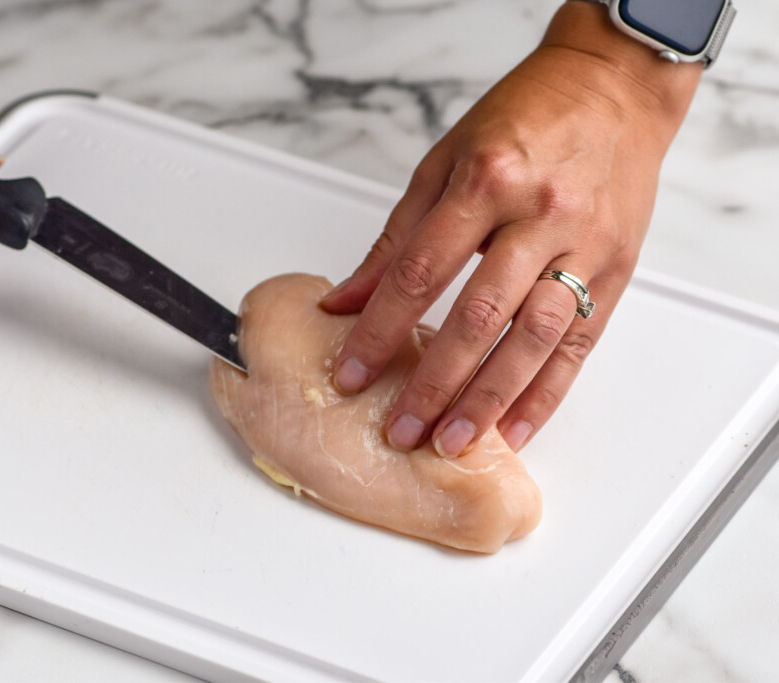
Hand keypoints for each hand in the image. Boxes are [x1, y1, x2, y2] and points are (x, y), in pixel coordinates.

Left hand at [320, 2, 700, 454]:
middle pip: (479, 316)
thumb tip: (346, 302)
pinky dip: (546, 394)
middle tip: (401, 429)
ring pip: (534, 339)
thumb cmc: (524, 119)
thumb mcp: (444, 162)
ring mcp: (586, 246)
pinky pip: (580, 345)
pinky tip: (514, 429)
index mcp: (488, 180)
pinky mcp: (618, 270)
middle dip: (434, 382)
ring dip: (489, 400)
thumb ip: (396, 239)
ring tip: (451, 441)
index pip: (421, 272)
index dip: (381, 330)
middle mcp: (541, 215)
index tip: (352, 372)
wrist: (613, 91)